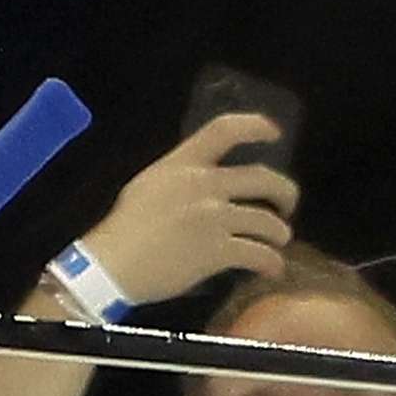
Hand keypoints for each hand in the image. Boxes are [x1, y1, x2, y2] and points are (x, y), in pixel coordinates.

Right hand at [71, 115, 296, 308]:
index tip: (275, 133)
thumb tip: (208, 181)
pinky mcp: (218, 251)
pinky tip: (271, 268)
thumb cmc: (121, 230)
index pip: (224, 130)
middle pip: (264, 179)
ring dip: (279, 234)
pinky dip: (271, 263)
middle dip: (285, 193)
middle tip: (286, 205)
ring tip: (278, 242)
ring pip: (268, 222)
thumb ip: (179, 179)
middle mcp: (203, 186)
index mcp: (181, 166)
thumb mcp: (146, 187)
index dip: (256, 126)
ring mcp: (213, 219)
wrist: (109, 267)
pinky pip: (260, 255)